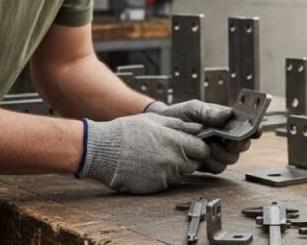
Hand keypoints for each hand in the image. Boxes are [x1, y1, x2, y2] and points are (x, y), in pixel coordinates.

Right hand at [77, 113, 209, 193]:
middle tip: (170, 151)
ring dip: (175, 168)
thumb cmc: (127, 132)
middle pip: (195, 163)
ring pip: (181, 174)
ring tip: (155, 157)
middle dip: (188, 158)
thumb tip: (198, 128)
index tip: (192, 146)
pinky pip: (167, 182)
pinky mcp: (156, 186)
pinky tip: (148, 167)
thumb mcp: (155, 120)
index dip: (199, 148)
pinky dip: (162, 176)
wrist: (103, 150)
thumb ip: (180, 125)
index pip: (203, 149)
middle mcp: (174, 159)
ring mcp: (165, 174)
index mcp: (176, 141)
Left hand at [145, 100, 250, 173]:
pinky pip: (218, 168)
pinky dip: (213, 164)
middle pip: (242, 145)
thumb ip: (208, 112)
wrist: (160, 129)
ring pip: (232, 159)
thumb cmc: (178, 115)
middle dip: (238, 145)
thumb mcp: (192, 108)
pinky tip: (203, 157)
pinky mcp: (207, 163)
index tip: (253, 132)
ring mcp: (217, 151)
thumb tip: (228, 114)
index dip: (254, 130)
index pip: (246, 127)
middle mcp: (225, 138)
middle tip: (229, 141)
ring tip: (210, 148)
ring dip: (224, 155)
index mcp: (226, 122)